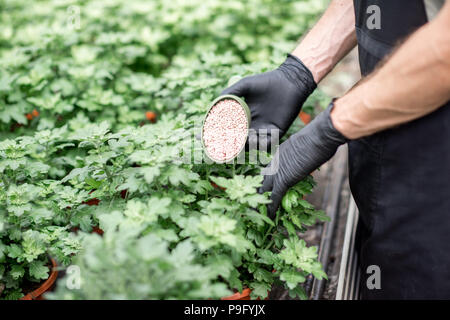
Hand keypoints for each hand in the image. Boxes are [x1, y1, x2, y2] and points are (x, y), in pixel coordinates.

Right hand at [221, 54, 315, 148]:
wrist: (288, 82)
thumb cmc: (266, 81)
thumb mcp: (245, 85)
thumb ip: (231, 92)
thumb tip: (215, 103)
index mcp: (244, 115)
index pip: (231, 128)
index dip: (222, 133)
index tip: (213, 135)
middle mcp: (253, 125)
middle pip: (240, 139)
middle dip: (232, 142)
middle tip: (226, 142)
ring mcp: (264, 129)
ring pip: (252, 143)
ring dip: (246, 144)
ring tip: (242, 137)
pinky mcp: (277, 132)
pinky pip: (267, 143)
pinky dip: (261, 143)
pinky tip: (255, 137)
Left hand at [260, 102, 347, 217]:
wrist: (319, 136)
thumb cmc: (318, 137)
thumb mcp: (306, 147)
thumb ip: (302, 155)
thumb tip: (308, 158)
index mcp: (279, 153)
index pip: (268, 170)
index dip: (265, 180)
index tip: (263, 188)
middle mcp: (274, 162)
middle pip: (262, 179)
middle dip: (257, 191)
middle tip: (253, 202)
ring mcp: (278, 170)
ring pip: (264, 189)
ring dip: (261, 202)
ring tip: (257, 213)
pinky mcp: (284, 179)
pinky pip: (275, 196)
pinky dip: (272, 207)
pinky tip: (269, 216)